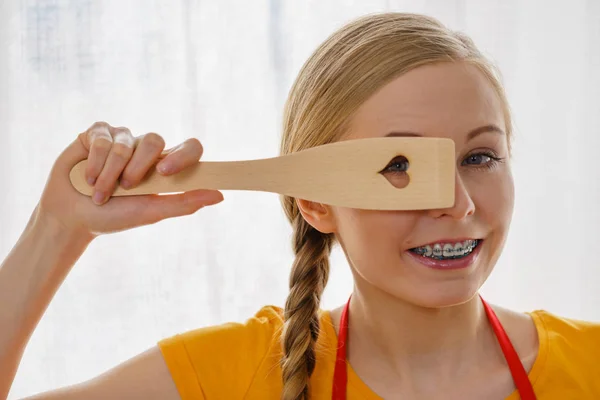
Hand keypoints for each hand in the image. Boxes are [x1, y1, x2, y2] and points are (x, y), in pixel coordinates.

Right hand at [35, 121, 223, 239]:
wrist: (73, 217)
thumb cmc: (115, 217)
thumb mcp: (152, 212)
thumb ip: (184, 203)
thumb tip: (220, 195)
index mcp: (166, 166)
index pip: (190, 147)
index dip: (184, 155)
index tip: (165, 173)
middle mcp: (147, 149)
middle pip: (156, 140)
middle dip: (137, 168)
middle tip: (125, 188)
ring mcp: (123, 138)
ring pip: (126, 144)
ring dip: (109, 174)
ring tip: (99, 192)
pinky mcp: (97, 133)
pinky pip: (102, 139)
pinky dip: (94, 163)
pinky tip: (86, 177)